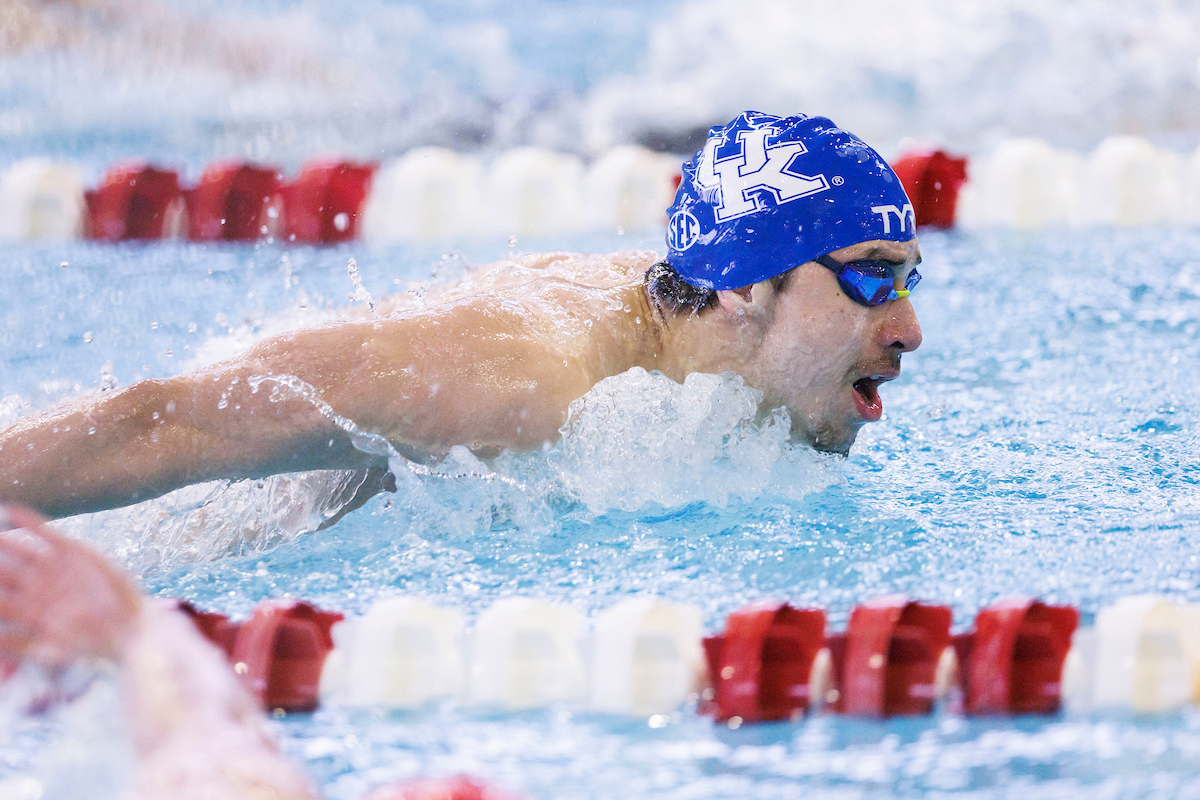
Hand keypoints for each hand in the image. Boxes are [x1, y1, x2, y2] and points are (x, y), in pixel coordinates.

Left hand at [0, 504, 142, 666]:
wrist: (126, 629)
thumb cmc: (91, 645)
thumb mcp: (51, 652)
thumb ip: (19, 645)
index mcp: (26, 610)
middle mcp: (37, 587)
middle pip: (3, 570)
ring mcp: (54, 569)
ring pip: (19, 551)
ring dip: (2, 541)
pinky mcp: (73, 553)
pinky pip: (46, 535)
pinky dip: (29, 522)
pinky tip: (10, 510)